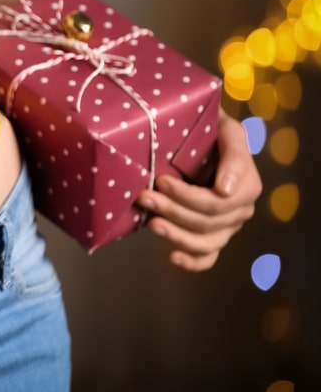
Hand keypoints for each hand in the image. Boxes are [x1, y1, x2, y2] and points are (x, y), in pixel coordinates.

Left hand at [138, 111, 261, 270]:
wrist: (200, 136)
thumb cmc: (211, 129)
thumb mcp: (227, 130)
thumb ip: (234, 154)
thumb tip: (225, 189)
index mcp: (247, 185)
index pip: (219, 202)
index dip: (188, 195)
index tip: (162, 181)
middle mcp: (240, 209)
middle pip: (207, 221)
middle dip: (173, 210)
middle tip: (144, 196)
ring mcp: (226, 227)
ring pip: (206, 243)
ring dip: (176, 235)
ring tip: (151, 223)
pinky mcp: (212, 237)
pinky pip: (207, 258)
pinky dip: (191, 262)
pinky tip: (172, 257)